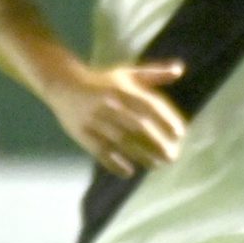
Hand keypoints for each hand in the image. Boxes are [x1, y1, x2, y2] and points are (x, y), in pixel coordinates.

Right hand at [47, 59, 185, 175]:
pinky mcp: (82, 133)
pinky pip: (101, 151)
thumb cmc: (101, 81)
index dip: (166, 120)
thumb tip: (179, 70)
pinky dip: (114, 163)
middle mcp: (110, 105)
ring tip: (156, 165)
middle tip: (172, 156)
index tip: (179, 134)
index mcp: (123, 90)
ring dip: (141, 156)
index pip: (149, 106)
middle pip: (138, 127)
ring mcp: (95, 120)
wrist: (63, 85)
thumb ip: (154, 73)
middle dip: (157, 143)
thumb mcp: (126, 74)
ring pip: (122, 141)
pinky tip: (128, 171)